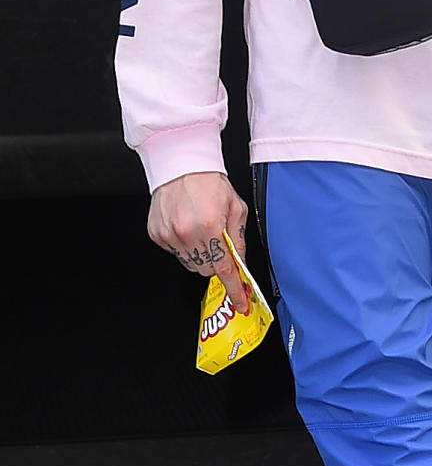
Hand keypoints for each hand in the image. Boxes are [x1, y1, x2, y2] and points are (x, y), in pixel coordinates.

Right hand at [148, 171, 249, 313]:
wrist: (182, 164)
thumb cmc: (209, 181)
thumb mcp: (235, 207)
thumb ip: (238, 238)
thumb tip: (240, 262)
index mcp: (211, 226)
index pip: (224, 269)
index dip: (235, 288)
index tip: (241, 302)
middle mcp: (188, 233)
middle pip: (207, 270)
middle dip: (217, 263)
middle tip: (220, 245)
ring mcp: (170, 236)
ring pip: (190, 264)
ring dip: (201, 255)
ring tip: (203, 231)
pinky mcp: (157, 235)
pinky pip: (175, 253)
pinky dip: (185, 246)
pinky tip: (188, 227)